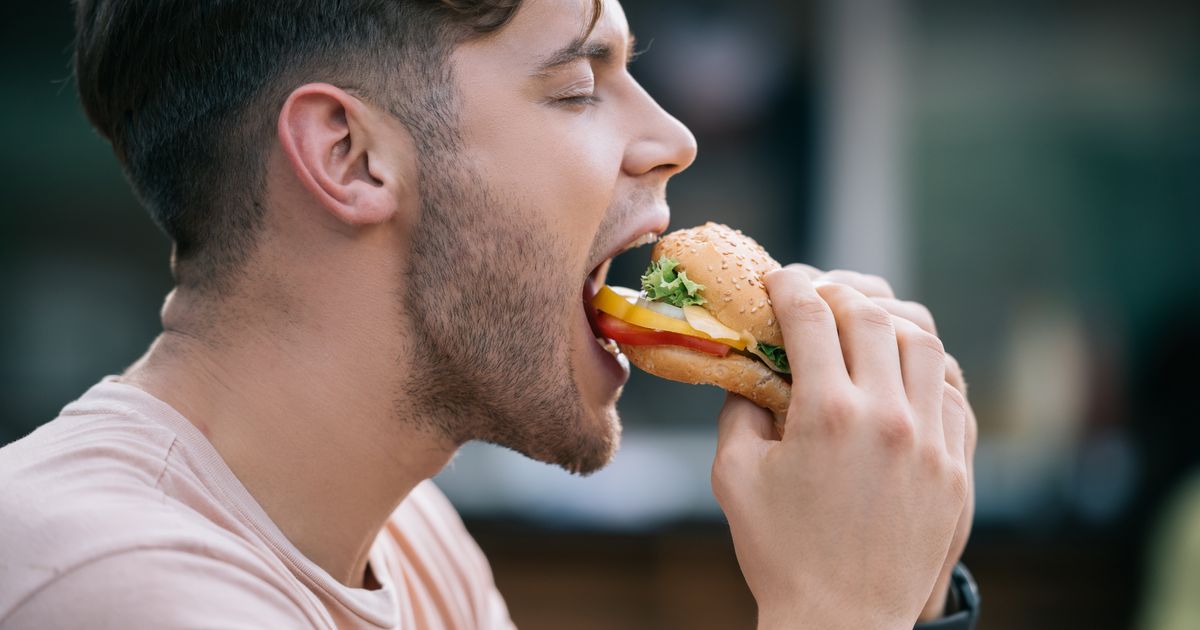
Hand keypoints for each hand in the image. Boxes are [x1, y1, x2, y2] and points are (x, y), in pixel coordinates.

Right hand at [711, 265, 969, 628]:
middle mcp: (888, 417)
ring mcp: (931, 442)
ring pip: (925, 345)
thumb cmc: (778, 552)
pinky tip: (902, 374)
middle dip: (839, 295)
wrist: (843, 622)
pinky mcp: (956, 468)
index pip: (811, 317)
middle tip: (817, 298)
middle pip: (872, 317)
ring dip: (889, 323)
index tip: (778, 279)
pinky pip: (953, 393)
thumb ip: (738, 410)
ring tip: (864, 327)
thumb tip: (748, 369)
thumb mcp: (734, 476)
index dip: (789, 286)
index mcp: (827, 414)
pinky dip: (926, 369)